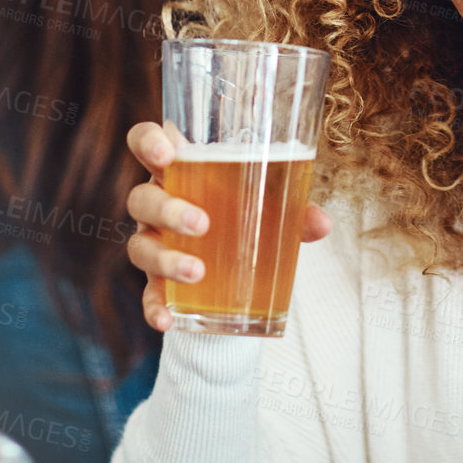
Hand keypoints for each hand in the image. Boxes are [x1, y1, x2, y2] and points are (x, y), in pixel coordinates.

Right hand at [123, 121, 331, 331]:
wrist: (238, 262)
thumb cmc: (248, 213)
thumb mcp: (272, 205)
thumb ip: (294, 209)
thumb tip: (322, 224)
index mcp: (180, 170)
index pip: (145, 142)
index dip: (148, 143)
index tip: (165, 156)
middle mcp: (158, 204)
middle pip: (142, 199)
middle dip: (168, 210)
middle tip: (202, 224)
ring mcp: (154, 242)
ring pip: (141, 246)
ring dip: (166, 259)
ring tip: (197, 272)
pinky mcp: (157, 281)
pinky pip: (148, 293)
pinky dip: (155, 306)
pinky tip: (167, 320)